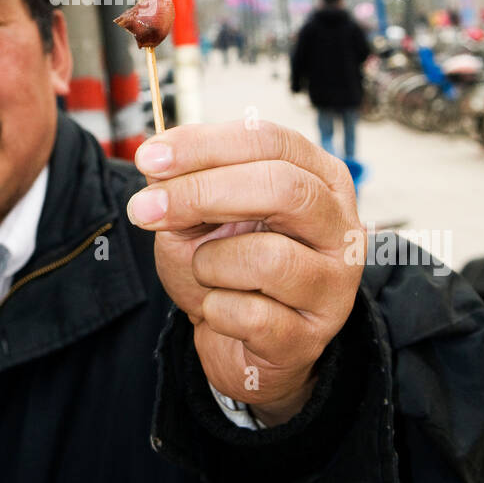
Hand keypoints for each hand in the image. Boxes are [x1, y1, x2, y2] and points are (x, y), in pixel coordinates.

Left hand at [129, 120, 365, 425]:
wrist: (237, 341)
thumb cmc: (227, 268)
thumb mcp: (199, 215)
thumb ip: (184, 184)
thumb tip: (156, 162)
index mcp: (318, 177)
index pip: (269, 141)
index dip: (205, 145)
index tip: (149, 158)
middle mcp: (339, 225)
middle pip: (282, 188)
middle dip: (201, 194)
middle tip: (145, 208)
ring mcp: (334, 283)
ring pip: (268, 257)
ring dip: (210, 264)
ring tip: (205, 272)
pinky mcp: (313, 336)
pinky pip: (253, 317)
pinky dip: (216, 311)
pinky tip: (220, 311)